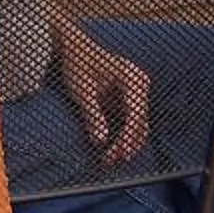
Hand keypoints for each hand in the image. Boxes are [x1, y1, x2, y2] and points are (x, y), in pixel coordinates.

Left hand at [53, 19, 149, 163]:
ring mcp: (136, 94)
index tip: (119, 152)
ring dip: (125, 144)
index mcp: (131, 78)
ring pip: (137, 126)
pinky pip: (130, 124)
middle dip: (125, 144)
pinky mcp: (128, 101)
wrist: (74, 51)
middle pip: (139, 122)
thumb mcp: (82, 90)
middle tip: (109, 160)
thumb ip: (92, 114)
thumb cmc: (78, 64)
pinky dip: (122, 137)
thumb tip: (100, 140)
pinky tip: (111, 151)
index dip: (128, 135)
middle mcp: (139, 85)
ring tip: (109, 160)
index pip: (136, 112)